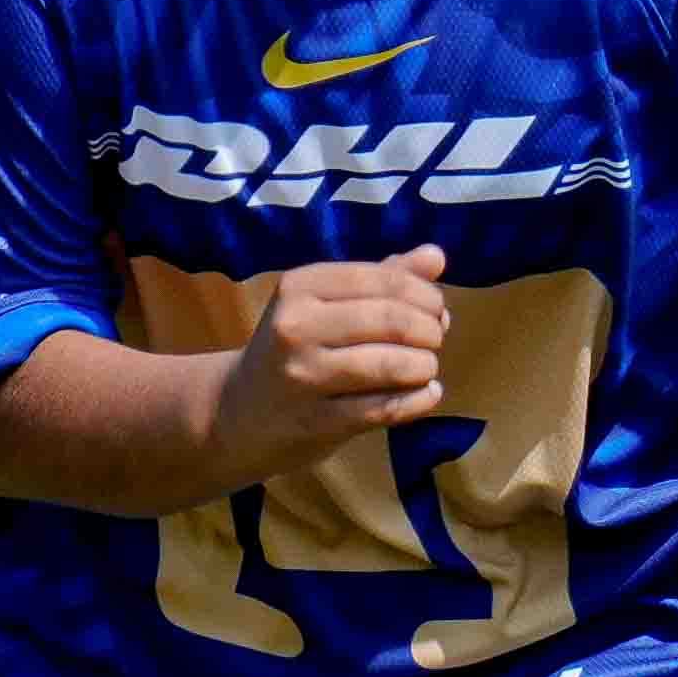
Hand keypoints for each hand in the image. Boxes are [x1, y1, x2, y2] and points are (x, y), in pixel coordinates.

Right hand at [215, 247, 448, 467]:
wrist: (240, 411)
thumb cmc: (295, 349)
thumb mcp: (326, 305)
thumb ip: (383, 279)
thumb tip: (436, 256)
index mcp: (299, 286)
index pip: (381, 279)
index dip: (424, 294)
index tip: (437, 309)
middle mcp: (296, 325)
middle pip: (390, 319)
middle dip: (429, 329)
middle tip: (436, 339)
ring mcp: (303, 375)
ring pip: (390, 364)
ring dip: (425, 366)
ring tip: (427, 367)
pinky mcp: (314, 420)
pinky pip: (383, 408)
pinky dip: (418, 400)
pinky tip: (428, 394)